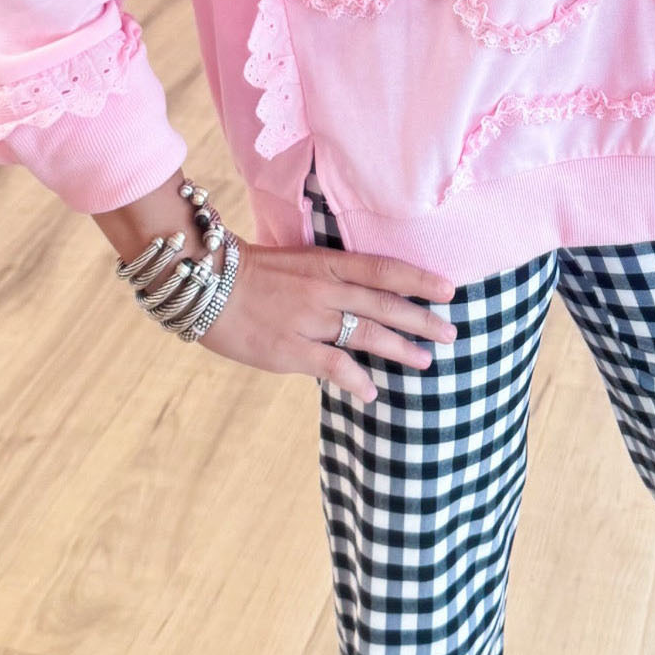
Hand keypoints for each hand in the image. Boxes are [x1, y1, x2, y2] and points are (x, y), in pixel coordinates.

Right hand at [197, 239, 458, 404]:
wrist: (204, 284)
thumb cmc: (253, 274)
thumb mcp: (300, 263)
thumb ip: (333, 278)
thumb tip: (366, 299)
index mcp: (328, 264)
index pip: (385, 269)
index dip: (420, 279)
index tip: (450, 289)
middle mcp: (325, 289)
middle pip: (385, 304)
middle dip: (422, 319)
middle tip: (450, 333)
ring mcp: (309, 320)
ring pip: (367, 334)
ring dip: (400, 349)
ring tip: (425, 361)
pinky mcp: (289, 349)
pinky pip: (333, 365)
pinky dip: (356, 379)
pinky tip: (371, 391)